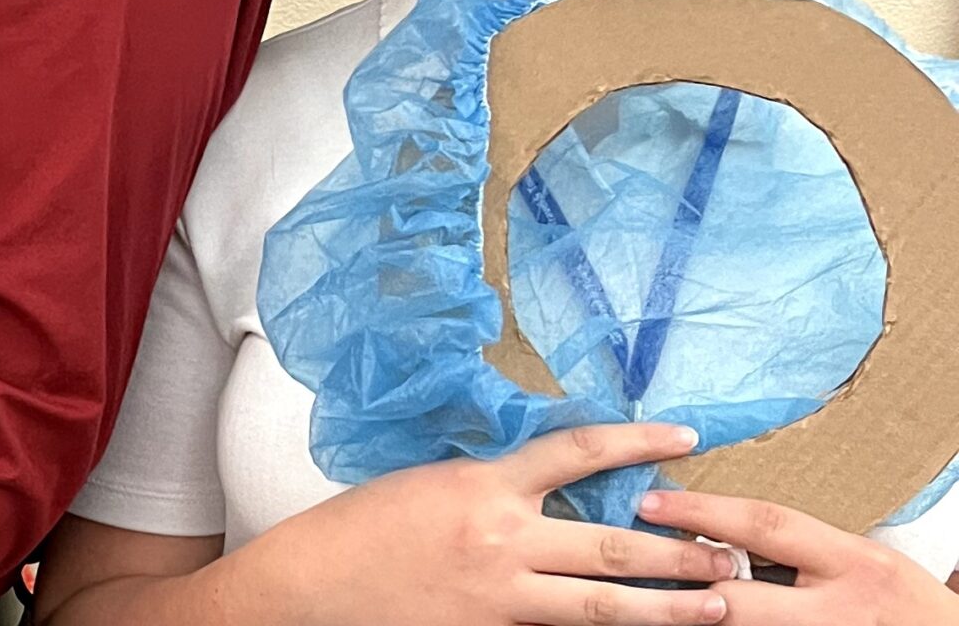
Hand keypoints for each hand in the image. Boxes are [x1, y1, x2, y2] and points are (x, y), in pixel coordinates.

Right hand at [248, 423, 738, 625]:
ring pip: (604, 605)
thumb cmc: (360, 527)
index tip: (683, 438)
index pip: (577, 453)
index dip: (636, 443)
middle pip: (612, 545)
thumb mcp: (430, 484)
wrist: (313, 583)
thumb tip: (548, 493)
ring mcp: (501, 596)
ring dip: (668, 607)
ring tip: (719, 606)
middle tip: (732, 555)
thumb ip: (492, 488)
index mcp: (484, 486)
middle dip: (680, 552)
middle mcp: (502, 539)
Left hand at [639, 488, 958, 623]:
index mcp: (852, 563)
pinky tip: (685, 622)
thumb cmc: (905, 603)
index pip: (765, 526)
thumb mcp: (862, 558)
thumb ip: (798, 546)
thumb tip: (720, 528)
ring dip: (692, 619)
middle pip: (740, 602)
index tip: (649, 502)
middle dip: (682, 585)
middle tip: (628, 561)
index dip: (702, 511)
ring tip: (642, 605)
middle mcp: (838, 611)